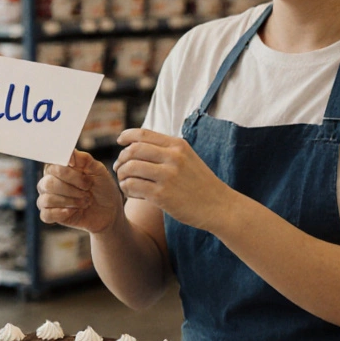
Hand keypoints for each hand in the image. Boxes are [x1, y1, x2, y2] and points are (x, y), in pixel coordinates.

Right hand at [37, 150, 122, 233]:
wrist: (110, 211)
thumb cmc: (102, 188)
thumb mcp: (98, 170)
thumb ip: (84, 159)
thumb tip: (70, 154)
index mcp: (58, 168)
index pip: (52, 166)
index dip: (66, 171)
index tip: (82, 172)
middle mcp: (49, 181)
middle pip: (48, 183)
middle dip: (71, 188)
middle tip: (87, 190)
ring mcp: (47, 198)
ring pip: (47, 199)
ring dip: (70, 201)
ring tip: (85, 201)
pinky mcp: (50, 215)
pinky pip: (46, 214)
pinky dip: (60, 213)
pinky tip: (73, 211)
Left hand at [114, 129, 233, 230]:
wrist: (220, 206)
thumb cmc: (200, 184)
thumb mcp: (188, 158)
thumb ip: (167, 151)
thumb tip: (137, 145)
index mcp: (178, 145)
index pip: (144, 134)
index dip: (127, 136)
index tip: (120, 141)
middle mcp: (173, 157)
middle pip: (133, 150)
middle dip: (121, 158)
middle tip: (120, 168)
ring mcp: (167, 176)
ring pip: (130, 168)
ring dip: (122, 175)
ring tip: (125, 182)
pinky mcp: (162, 195)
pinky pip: (133, 186)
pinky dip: (127, 189)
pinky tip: (132, 193)